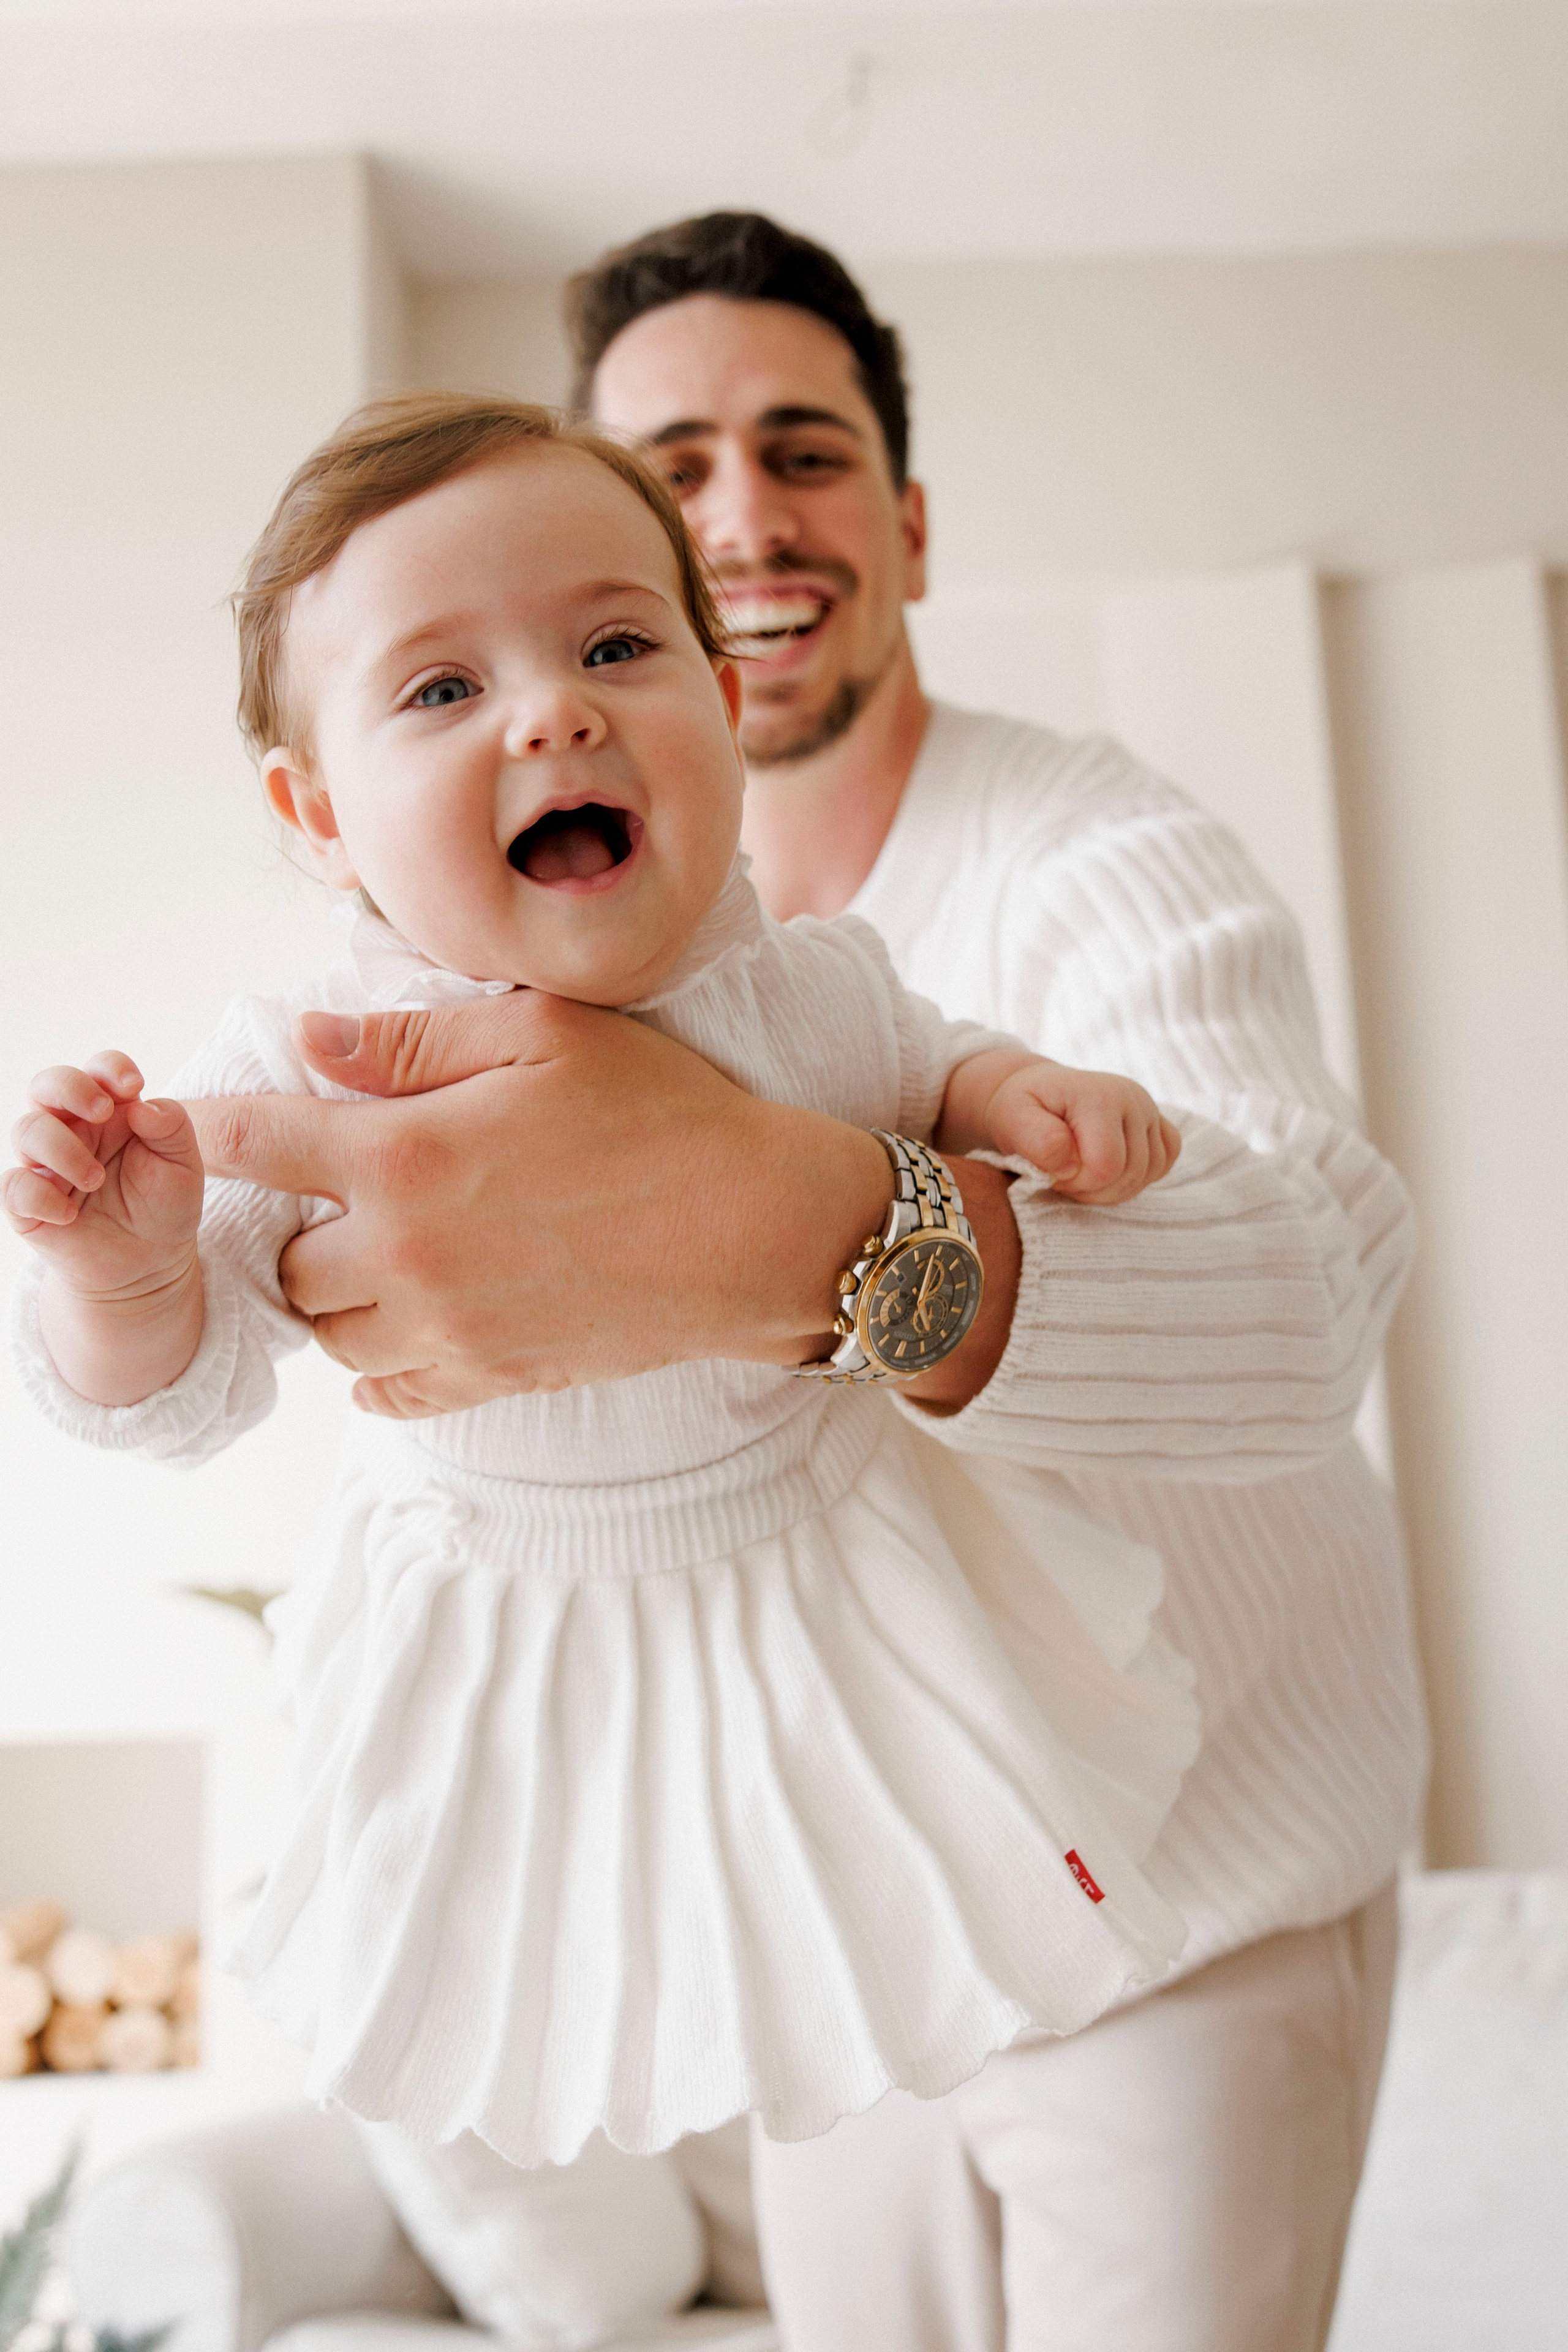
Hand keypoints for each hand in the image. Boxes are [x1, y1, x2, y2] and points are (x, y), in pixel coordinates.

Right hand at [6, 1053, 203, 1296]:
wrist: (150, 1264)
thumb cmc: (164, 1204)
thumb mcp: (183, 1164)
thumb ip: (171, 1125)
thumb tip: (140, 1106)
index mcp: (110, 1112)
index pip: (98, 1070)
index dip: (110, 1068)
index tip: (134, 1087)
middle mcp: (72, 1130)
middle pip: (46, 1085)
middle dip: (69, 1088)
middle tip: (102, 1111)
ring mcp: (46, 1165)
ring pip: (26, 1130)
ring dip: (63, 1149)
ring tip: (97, 1179)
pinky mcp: (29, 1204)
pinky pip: (13, 1186)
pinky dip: (39, 1196)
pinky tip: (70, 1215)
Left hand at [186, 993, 897, 1419]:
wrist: (756, 1229)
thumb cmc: (661, 1112)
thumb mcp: (542, 1035)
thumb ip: (411, 1039)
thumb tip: (307, 1041)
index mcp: (407, 1154)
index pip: (255, 1142)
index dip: (196, 1128)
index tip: (161, 1123)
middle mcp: (407, 1253)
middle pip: (282, 1259)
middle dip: (294, 1222)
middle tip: (342, 1189)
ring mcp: (448, 1327)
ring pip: (328, 1332)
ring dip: (333, 1293)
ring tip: (381, 1253)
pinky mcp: (491, 1377)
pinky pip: (385, 1395)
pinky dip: (376, 1365)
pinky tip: (408, 1322)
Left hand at [986, 1058, 1180, 1205]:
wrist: (1039, 1093)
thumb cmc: (1022, 1109)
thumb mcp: (1012, 1119)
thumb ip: (1037, 1141)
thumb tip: (1070, 1165)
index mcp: (1098, 1095)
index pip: (1105, 1166)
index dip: (1077, 1182)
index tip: (1051, 1172)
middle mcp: (1133, 1098)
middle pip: (1130, 1174)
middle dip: (1092, 1188)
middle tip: (1063, 1175)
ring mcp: (1149, 1110)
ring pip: (1147, 1174)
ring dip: (1112, 1188)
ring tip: (1081, 1173)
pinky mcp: (1158, 1124)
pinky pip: (1163, 1163)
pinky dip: (1138, 1177)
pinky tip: (1110, 1170)